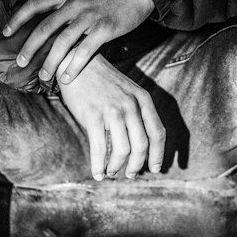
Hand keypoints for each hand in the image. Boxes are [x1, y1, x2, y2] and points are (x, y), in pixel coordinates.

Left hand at [1, 0, 153, 86]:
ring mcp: (90, 16)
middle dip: (30, 47)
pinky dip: (73, 66)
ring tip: (44, 77)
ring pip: (63, 42)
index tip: (6, 32)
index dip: (17, 18)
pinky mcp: (105, 28)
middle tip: (20, 63)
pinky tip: (67, 77)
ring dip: (51, 62)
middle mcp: (74, 3)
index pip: (34, 4)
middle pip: (45, 27)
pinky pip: (85, 51)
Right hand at [57, 56, 165, 180]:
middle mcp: (131, 105)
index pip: (158, 132)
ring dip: (117, 167)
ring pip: (123, 150)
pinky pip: (100, 149)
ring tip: (111, 172)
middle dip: (137, 165)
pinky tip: (97, 173)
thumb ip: (136, 112)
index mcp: (143, 99)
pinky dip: (99, 166)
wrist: (78, 62)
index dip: (158, 154)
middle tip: (131, 175)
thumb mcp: (127, 91)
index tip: (156, 168)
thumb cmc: (102, 81)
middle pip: (142, 145)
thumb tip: (138, 145)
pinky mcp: (93, 116)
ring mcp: (112, 111)